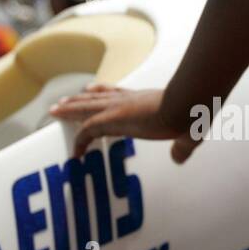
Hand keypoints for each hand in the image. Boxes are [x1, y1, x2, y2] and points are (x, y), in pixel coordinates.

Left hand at [49, 84, 199, 162]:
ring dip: (69, 109)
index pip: (119, 93)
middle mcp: (129, 100)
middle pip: (97, 97)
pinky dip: (79, 141)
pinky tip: (74, 152)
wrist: (189, 104)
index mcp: (145, 99)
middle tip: (63, 102)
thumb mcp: (190, 132)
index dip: (103, 92)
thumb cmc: (194, 113)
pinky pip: (87, 130)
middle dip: (79, 99)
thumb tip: (179, 158)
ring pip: (86, 107)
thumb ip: (182, 146)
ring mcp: (119, 108)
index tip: (92, 91)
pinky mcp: (114, 119)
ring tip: (54, 111)